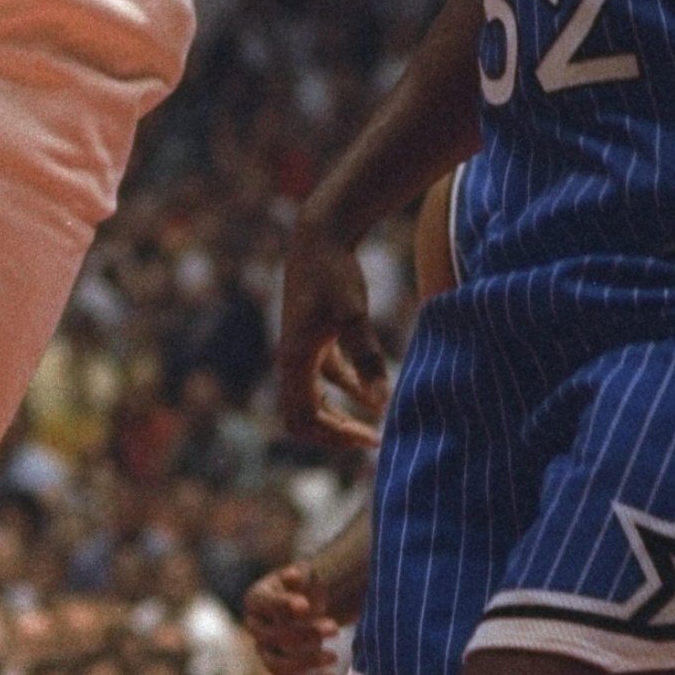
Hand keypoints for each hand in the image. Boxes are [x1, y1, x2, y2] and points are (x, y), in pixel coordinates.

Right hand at [243, 563, 340, 674]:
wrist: (305, 606)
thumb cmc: (302, 587)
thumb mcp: (300, 575)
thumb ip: (297, 577)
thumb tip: (295, 577)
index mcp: (256, 600)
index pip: (266, 604)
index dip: (284, 604)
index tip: (307, 605)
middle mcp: (255, 628)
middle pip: (277, 636)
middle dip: (307, 633)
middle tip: (336, 628)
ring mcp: (264, 652)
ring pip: (279, 665)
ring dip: (308, 662)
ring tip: (335, 657)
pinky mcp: (277, 671)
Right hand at [278, 208, 387, 446]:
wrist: (320, 234)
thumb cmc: (334, 273)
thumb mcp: (353, 315)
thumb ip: (367, 359)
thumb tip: (382, 403)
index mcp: (295, 359)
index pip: (304, 419)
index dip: (334, 437)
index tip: (370, 437)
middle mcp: (291, 358)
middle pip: (302, 417)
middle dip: (334, 434)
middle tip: (371, 440)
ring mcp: (300, 348)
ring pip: (312, 399)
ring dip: (338, 417)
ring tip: (372, 427)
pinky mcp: (312, 336)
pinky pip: (324, 378)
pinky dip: (344, 391)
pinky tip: (370, 395)